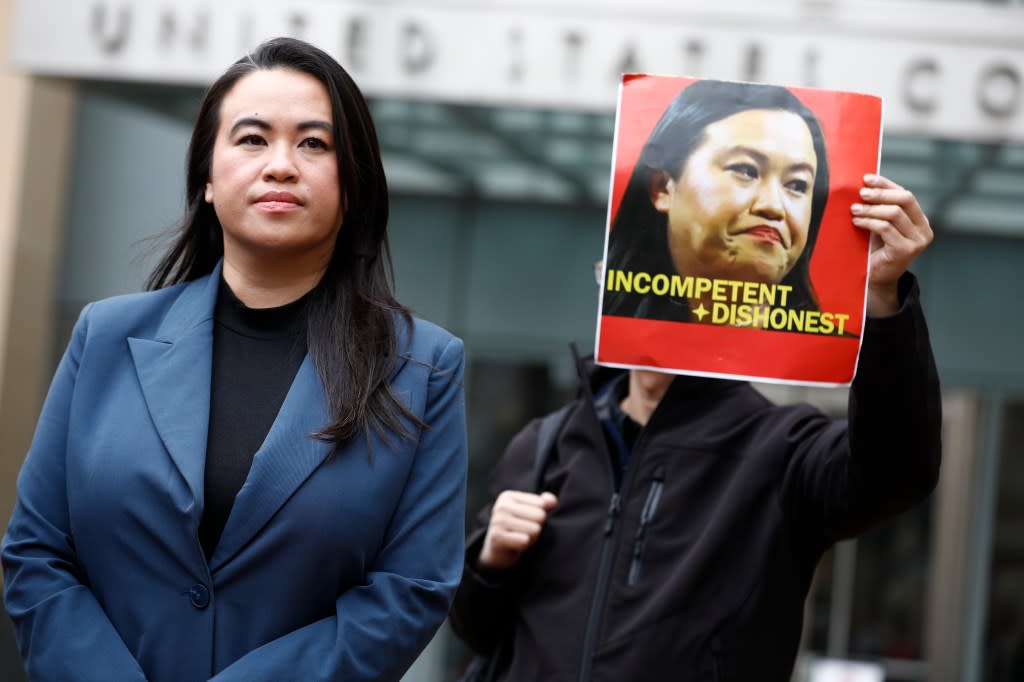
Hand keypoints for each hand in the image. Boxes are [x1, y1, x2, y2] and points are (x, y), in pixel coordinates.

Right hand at [478, 490, 557, 570]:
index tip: (527, 520)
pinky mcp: (497, 537)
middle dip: (537, 527)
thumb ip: (544, 503)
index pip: (542, 504)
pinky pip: (525, 541)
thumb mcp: (531, 511)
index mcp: (509, 496)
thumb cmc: (517, 528)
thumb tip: (553, 502)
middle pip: (540, 516)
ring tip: (520, 538)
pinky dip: (524, 546)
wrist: (497, 551)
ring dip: (532, 538)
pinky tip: (515, 545)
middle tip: (524, 531)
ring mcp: (497, 521)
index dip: (540, 515)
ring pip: (535, 530)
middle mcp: (501, 506)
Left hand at [851, 174, 932, 315]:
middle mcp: (924, 230)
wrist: (875, 279)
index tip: (866, 179)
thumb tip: (865, 184)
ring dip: (871, 209)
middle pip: (905, 199)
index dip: (887, 185)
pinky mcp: (906, 250)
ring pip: (894, 213)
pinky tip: (856, 222)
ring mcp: (918, 241)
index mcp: (920, 221)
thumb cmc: (875, 251)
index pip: (906, 195)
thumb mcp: (881, 226)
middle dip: (880, 194)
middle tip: (861, 194)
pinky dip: (869, 222)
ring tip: (854, 210)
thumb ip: (881, 208)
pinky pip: (885, 228)